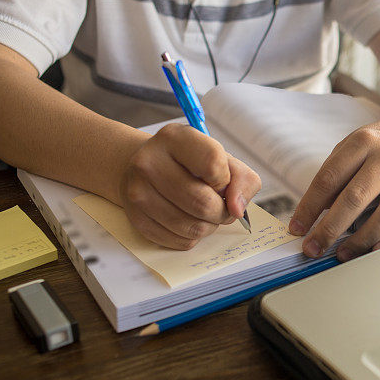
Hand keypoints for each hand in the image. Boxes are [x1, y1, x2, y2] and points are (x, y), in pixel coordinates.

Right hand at [119, 123, 260, 249]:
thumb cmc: (193, 164)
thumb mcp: (224, 159)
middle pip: (203, 203)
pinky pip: (180, 241)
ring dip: (209, 226)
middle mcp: (149, 162)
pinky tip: (188, 219)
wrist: (149, 168)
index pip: (213, 165)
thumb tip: (237, 209)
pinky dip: (193, 236)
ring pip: (193, 228)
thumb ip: (243, 180)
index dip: (225, 182)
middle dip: (222, 212)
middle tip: (221, 206)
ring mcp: (138, 192)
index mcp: (175, 138)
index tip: (222, 182)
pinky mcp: (136, 219)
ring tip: (205, 213)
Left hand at [289, 97, 379, 260]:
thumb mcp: (354, 145)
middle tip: (314, 248)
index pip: (330, 178)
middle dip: (330, 229)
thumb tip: (316, 214)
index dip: (309, 207)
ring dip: (361, 240)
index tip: (298, 228)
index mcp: (364, 141)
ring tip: (342, 254)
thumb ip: (336, 175)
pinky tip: (374, 249)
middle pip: (356, 198)